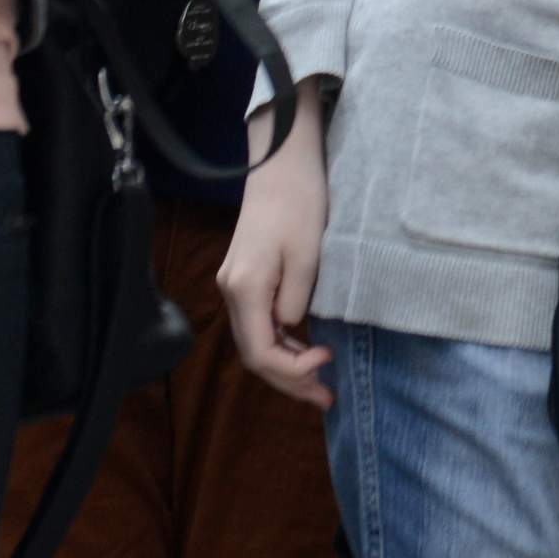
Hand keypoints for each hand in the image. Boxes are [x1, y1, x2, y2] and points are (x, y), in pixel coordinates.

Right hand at [218, 86, 333, 407]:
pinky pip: (258, 322)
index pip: (260, 353)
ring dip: (286, 365)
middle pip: (254, 354)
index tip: (327, 360)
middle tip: (326, 397)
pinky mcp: (245, 277)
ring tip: (319, 383)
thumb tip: (291, 328)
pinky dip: (281, 342)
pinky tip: (305, 349)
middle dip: (290, 380)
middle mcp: (231, 291)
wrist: (281, 161)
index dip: (292, 370)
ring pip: (255, 341)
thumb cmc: (299, 201)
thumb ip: (297, 300)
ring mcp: (235, 284)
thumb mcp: (308, 254)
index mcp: (245, 288)